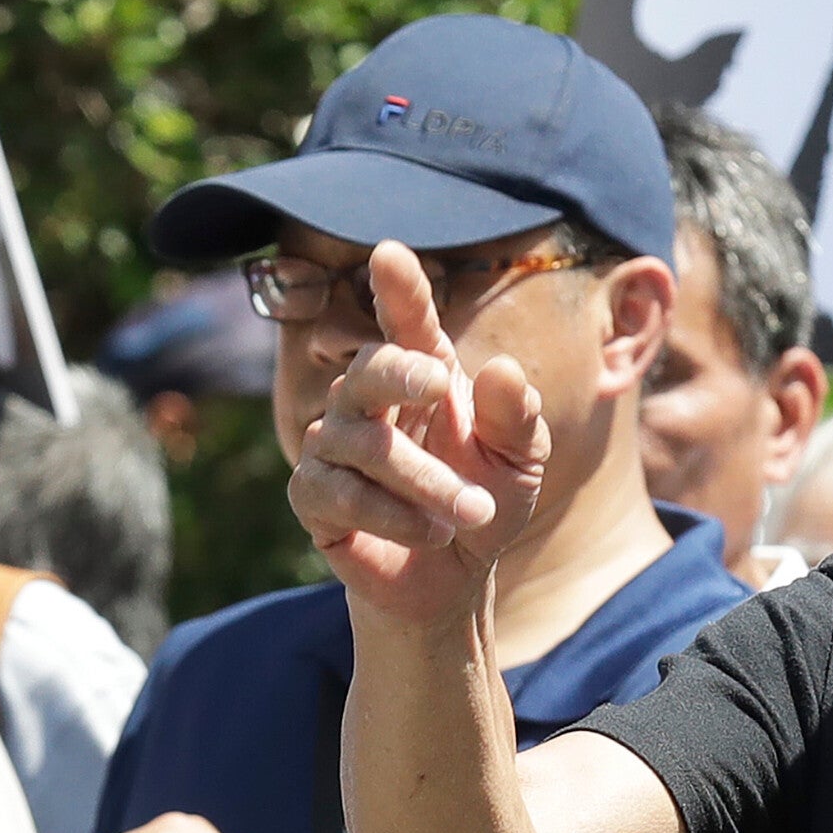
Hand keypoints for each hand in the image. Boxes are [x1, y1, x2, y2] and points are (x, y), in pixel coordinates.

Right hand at [288, 242, 552, 628]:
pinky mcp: (311, 495)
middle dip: (402, 373)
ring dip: (426, 481)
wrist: (451, 579)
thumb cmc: (484, 503)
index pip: (405, 322)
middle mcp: (368, 399)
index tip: (389, 253)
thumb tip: (501, 369)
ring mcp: (332, 445)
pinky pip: (340, 493)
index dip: (397, 289)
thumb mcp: (521, 462)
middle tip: (441, 385)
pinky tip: (429, 533)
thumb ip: (516, 417)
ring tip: (472, 513)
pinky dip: (393, 515)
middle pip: (368, 368)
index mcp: (421, 374)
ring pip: (364, 445)